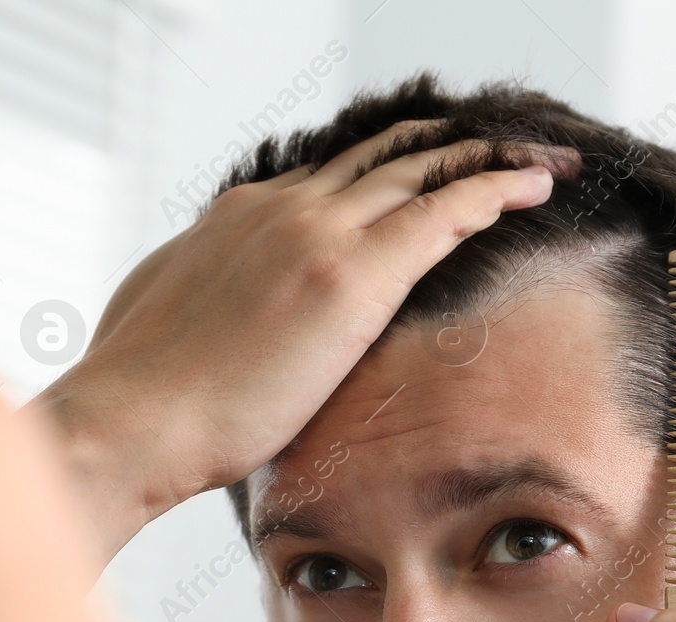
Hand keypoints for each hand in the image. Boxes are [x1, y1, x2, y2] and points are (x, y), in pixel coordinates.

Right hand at [36, 121, 574, 562]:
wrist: (132, 419)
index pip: (331, 177)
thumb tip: (216, 305)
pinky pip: (446, 208)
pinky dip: (497, 186)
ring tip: (543, 159)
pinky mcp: (352, 273)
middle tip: (505, 149)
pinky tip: (537, 184)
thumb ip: (204, 291)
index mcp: (239, 215)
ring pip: (424, 167)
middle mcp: (283, 206)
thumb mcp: (164, 314)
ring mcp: (318, 231)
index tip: (422, 181)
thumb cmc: (138, 393)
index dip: (386, 173)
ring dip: (491, 156)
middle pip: (386, 155)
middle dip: (451, 147)